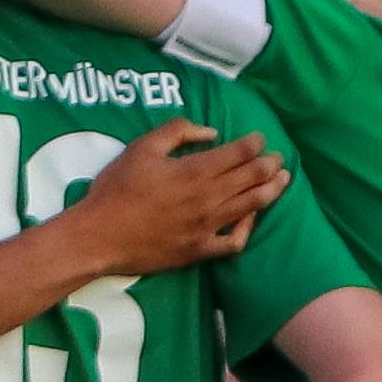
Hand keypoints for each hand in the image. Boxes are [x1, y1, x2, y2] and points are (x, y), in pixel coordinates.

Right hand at [51, 121, 291, 275]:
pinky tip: (251, 218)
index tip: (259, 139)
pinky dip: (248, 228)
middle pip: (252, 177)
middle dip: (270, 164)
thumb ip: (178, 131)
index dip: (255, 143)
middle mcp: (208, 197)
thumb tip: (210, 132)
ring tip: (282, 181)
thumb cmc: (117, 189)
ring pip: (252, 206)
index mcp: (195, 170)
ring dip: (272, 190)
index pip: (239, 152)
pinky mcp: (200, 249)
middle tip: (278, 158)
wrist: (99, 235)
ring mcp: (207, 226)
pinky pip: (235, 241)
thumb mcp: (142, 147)